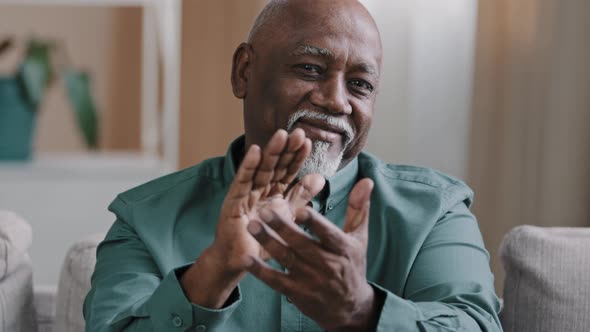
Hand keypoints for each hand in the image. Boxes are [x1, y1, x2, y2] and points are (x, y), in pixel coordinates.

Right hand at [212, 128, 321, 272]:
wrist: (243, 262)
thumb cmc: (264, 240)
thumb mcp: (289, 215)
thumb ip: (301, 196)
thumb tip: (320, 177)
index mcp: (273, 192)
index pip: (287, 171)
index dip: (297, 157)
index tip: (308, 141)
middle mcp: (259, 190)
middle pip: (275, 166)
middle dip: (286, 149)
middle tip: (298, 132)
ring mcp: (245, 194)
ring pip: (260, 170)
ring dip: (271, 152)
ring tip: (281, 135)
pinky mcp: (233, 203)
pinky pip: (242, 182)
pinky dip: (248, 167)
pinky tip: (256, 151)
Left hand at [246, 178, 381, 330]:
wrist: (350, 308)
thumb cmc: (353, 266)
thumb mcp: (360, 238)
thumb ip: (359, 208)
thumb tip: (366, 181)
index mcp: (343, 248)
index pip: (328, 234)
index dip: (314, 223)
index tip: (300, 209)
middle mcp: (327, 265)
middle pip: (302, 244)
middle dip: (282, 227)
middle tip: (264, 211)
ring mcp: (311, 280)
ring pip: (286, 259)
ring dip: (268, 243)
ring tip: (251, 226)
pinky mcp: (298, 293)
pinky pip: (276, 281)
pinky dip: (261, 271)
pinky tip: (247, 259)